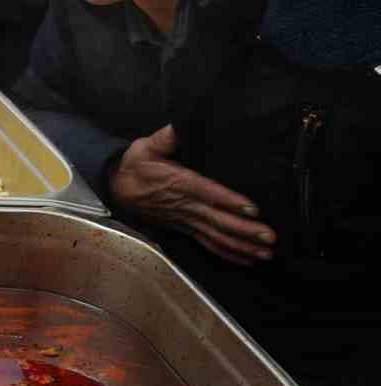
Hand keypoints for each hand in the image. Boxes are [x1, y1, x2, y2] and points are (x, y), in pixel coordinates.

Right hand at [108, 125, 275, 266]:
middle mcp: (185, 205)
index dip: (229, 201)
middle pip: (218, 220)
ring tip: (265, 253)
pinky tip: (246, 260)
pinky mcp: (185, 228)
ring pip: (216, 236)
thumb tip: (177, 125)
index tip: (251, 209)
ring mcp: (186, 220)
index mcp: (178, 183)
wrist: (116, 189)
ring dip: (242, 246)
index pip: (208, 193)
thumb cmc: (134, 167)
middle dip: (245, 230)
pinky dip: (228, 254)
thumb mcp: (144, 147)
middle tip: (269, 238)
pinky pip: (208, 244)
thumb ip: (165, 138)